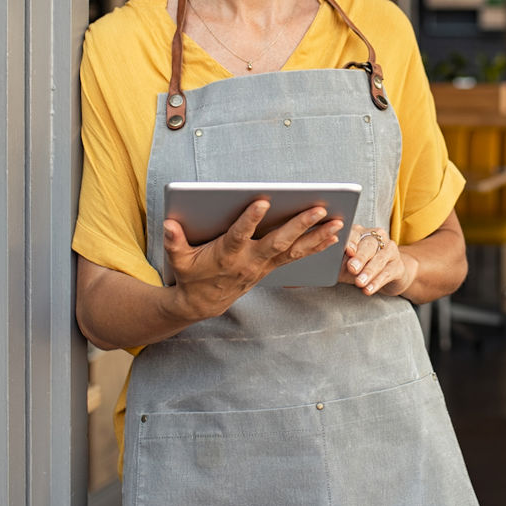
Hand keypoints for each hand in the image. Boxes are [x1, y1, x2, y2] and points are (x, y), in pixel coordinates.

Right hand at [163, 199, 343, 319]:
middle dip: (299, 225)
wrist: (203, 304)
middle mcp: (250, 260)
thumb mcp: (178, 259)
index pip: (240, 234)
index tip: (262, 200)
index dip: (250, 219)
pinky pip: (297, 256)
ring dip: (316, 236)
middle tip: (319, 208)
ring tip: (337, 222)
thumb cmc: (191, 275)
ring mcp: (263, 265)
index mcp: (227, 254)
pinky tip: (332, 235)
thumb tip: (168, 224)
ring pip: (294, 250)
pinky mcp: (271, 267)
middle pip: (278, 241)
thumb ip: (174, 241)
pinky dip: (315, 246)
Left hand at [339, 225, 417, 296]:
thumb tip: (326, 266)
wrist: (387, 275)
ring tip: (359, 283)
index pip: (355, 233)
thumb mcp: (347, 263)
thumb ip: (339, 261)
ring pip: (379, 259)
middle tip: (352, 268)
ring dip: (368, 272)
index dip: (351, 241)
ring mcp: (390, 250)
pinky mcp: (398, 265)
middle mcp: (377, 237)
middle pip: (369, 245)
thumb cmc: (360, 267)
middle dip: (360, 257)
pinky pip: (387, 273)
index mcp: (361, 232)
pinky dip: (377, 282)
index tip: (347, 251)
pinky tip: (369, 289)